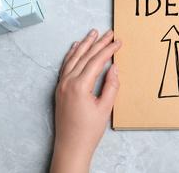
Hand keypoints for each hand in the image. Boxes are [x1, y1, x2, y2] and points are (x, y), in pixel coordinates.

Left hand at [50, 29, 121, 172]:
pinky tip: (76, 47)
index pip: (97, 61)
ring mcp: (61, 85)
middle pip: (85, 56)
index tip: (119, 41)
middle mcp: (68, 82)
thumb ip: (111, 85)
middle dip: (98, 43)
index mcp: (80, 86)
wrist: (71, 147)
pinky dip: (72, 55)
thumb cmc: (88, 131)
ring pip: (74, 58)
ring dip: (84, 44)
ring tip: (93, 33)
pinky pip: (65, 66)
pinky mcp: (59, 89)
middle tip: (109, 32)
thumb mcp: (105, 108)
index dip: (109, 50)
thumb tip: (114, 67)